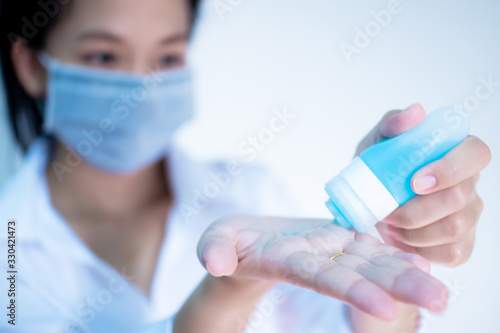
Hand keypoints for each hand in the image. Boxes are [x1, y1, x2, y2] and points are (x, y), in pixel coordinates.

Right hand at [197, 215, 447, 321]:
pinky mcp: (337, 241)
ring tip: (440, 290)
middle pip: (360, 275)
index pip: (322, 277)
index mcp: (288, 260)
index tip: (384, 307)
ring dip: (405, 275)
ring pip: (370, 263)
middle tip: (439, 302)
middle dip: (397, 287)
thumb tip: (214, 261)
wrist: (250, 245)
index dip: (351, 289)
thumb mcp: (217, 241)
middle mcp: (316, 261)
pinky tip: (423, 263)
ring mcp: (329, 252)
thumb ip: (216, 248)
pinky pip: (367, 249)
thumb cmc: (230, 244)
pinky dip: (394, 257)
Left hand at [357, 103, 490, 265]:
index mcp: (457, 152)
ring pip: (454, 227)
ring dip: (413, 229)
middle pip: (460, 197)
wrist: (368, 201)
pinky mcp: (462, 244)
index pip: (476, 154)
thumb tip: (415, 112)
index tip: (414, 181)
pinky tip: (402, 238)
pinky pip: (452, 253)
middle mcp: (470, 183)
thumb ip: (393, 124)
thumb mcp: (378, 142)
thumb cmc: (379, 167)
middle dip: (416, 209)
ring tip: (391, 222)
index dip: (450, 169)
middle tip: (387, 210)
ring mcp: (470, 215)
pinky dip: (420, 248)